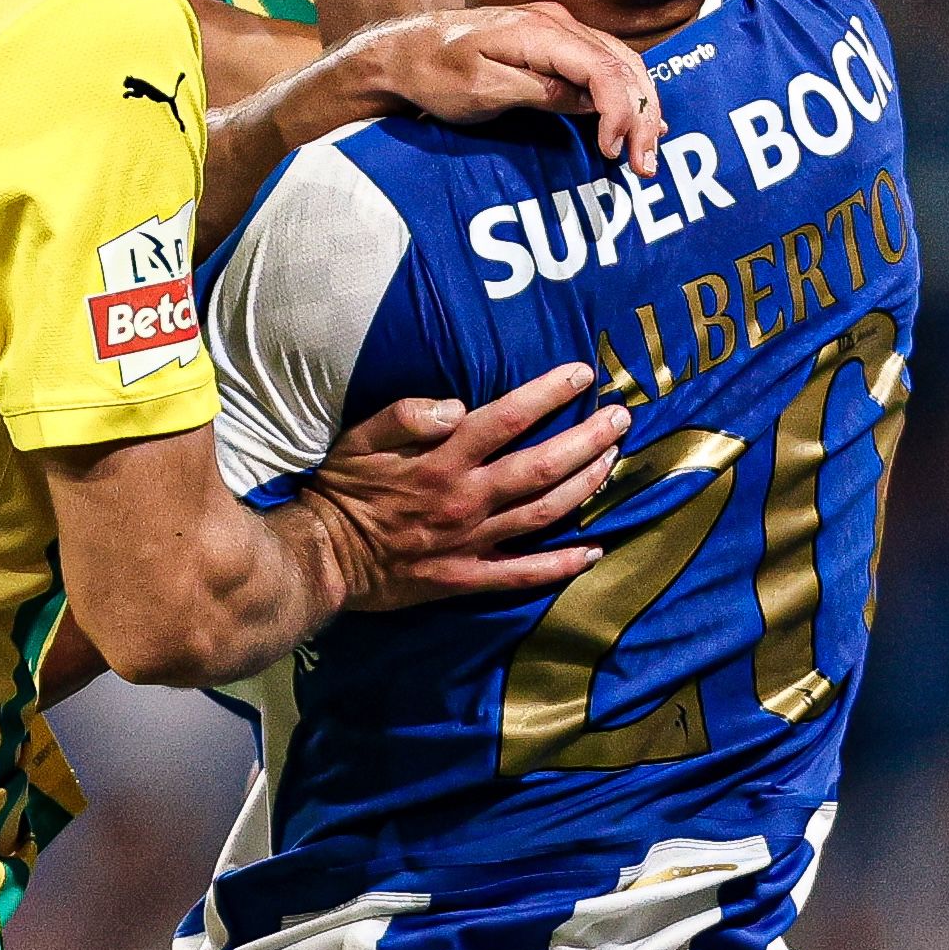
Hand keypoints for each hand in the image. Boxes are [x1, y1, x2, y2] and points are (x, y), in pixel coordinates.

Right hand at [303, 360, 626, 613]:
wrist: (326, 556)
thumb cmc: (344, 488)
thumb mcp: (361, 437)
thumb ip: (407, 414)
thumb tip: (458, 403)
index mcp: (443, 459)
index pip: (508, 418)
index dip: (549, 394)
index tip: (582, 374)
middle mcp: (467, 497)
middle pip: (542, 465)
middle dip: (588, 439)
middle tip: (622, 418)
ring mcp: (473, 540)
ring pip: (545, 512)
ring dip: (586, 486)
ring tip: (615, 461)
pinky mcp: (469, 575)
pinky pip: (525, 571)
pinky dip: (563, 564)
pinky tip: (594, 551)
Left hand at [317, 7, 664, 177]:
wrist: (401, 53)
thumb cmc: (432, 73)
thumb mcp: (481, 90)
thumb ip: (539, 92)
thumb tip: (592, 103)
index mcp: (539, 30)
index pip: (602, 67)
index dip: (620, 111)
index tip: (615, 151)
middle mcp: (556, 22)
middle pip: (622, 63)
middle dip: (641, 114)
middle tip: (645, 163)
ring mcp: (556, 28)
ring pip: (619, 62)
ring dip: (638, 106)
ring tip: (647, 151)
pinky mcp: (552, 42)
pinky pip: (602, 64)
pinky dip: (623, 94)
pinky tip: (636, 121)